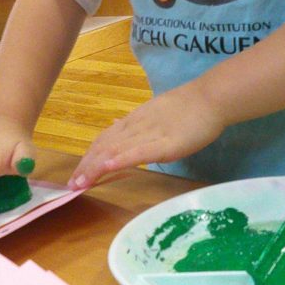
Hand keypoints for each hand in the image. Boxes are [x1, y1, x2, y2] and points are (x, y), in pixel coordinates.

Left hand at [68, 87, 224, 189]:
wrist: (211, 98)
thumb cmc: (190, 108)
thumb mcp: (156, 114)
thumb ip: (137, 124)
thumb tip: (117, 127)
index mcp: (134, 121)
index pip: (105, 139)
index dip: (89, 156)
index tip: (78, 173)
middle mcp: (136, 126)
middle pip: (104, 146)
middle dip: (86, 166)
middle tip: (72, 185)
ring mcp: (149, 134)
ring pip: (115, 150)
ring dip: (95, 167)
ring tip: (81, 182)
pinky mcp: (164, 143)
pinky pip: (137, 152)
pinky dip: (119, 160)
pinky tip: (106, 167)